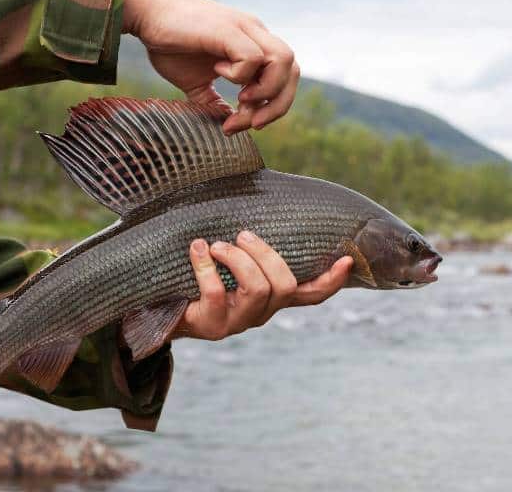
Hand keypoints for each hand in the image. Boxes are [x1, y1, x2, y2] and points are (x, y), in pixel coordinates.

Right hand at [121, 0, 299, 134]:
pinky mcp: (229, 29)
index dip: (272, 107)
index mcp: (254, 46)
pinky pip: (253, 57)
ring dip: (266, 91)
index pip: (286, 79)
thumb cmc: (169, 44)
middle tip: (250, 123)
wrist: (147, 14)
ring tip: (240, 99)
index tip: (240, 124)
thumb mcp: (196, 82)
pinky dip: (240, 75)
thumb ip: (214, 101)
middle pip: (293, 71)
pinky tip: (217, 72)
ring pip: (284, 61)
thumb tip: (226, 126)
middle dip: (277, 106)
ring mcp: (245, 29)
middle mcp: (256, 35)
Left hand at [172, 231, 352, 340]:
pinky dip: (205, 265)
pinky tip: (197, 248)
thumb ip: (251, 243)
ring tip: (217, 244)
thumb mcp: (232, 260)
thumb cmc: (203, 273)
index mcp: (273, 297)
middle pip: (285, 285)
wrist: (165, 306)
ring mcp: (239, 322)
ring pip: (258, 289)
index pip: (312, 295)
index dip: (332, 280)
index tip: (346, 259)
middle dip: (265, 253)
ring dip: (237, 258)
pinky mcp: (214, 326)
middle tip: (243, 234)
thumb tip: (259, 186)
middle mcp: (262, 313)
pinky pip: (217, 293)